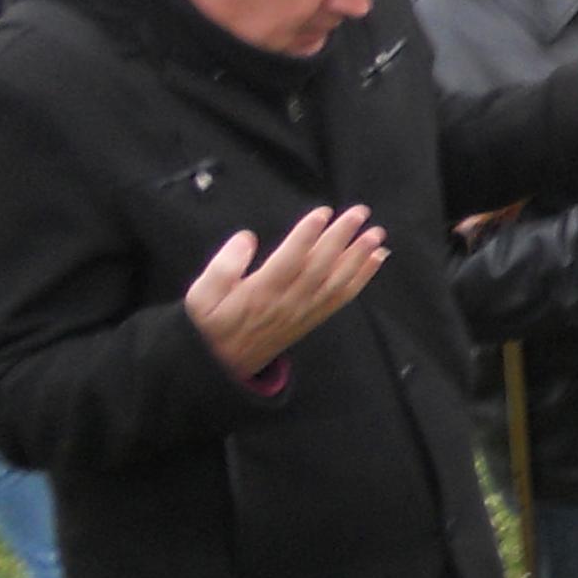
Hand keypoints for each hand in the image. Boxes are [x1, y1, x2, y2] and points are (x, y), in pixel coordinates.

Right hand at [186, 206, 385, 378]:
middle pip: (320, 266)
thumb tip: (246, 238)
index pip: (289, 260)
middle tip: (359, 213)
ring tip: (375, 234)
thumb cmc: (212, 323)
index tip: (322, 213)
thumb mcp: (201, 296)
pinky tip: (376, 259)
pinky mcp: (314, 317)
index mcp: (260, 293)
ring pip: (337, 281)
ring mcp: (305, 311)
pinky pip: (342, 297)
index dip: (306, 236)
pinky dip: (362, 277)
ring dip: (358, 257)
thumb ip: (223, 266)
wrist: (224, 363)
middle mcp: (288, 302)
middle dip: (341, 238)